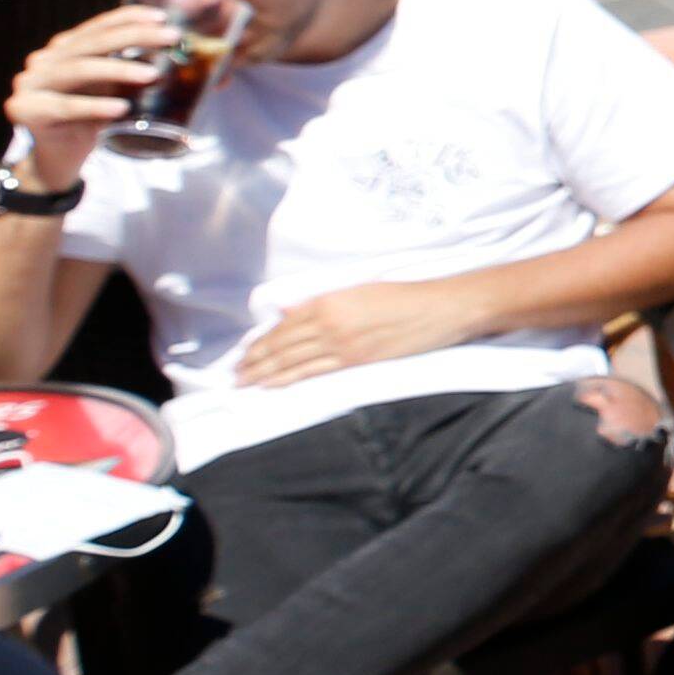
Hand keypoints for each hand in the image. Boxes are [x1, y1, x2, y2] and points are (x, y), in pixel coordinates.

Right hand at [1, 7, 176, 182]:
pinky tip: (121, 108)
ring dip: (117, 70)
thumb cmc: (90, 121)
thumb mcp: (110, 90)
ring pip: (78, 69)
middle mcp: (43, 60)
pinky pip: (65, 106)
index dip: (128, 18)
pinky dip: (95, 106)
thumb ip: (128, 70)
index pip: (97, 26)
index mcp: (62, 49)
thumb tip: (177, 56)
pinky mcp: (24, 110)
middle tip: (170, 38)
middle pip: (91, 43)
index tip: (162, 17)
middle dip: (133, 37)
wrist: (59, 159)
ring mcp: (29, 83)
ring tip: (152, 74)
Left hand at [226, 278, 487, 389]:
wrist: (439, 308)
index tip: (244, 353)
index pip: (283, 325)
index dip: (260, 341)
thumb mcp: (358, 289)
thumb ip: (320, 301)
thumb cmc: (403, 295)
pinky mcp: (357, 360)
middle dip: (254, 362)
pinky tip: (273, 386)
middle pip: (281, 345)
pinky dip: (289, 380)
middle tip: (233, 375)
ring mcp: (342, 344)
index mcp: (328, 301)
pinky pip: (314, 372)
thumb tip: (287, 311)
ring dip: (264, 374)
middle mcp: (329, 322)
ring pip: (292, 361)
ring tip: (245, 384)